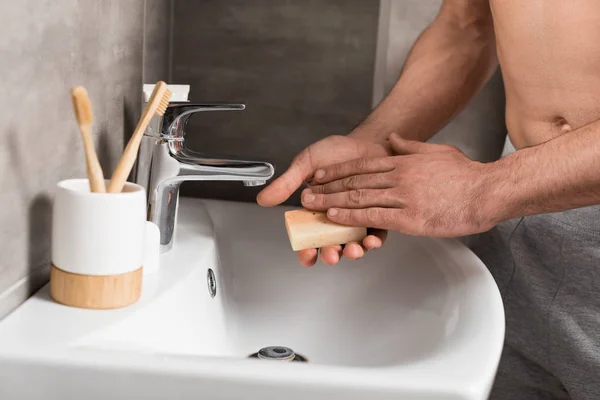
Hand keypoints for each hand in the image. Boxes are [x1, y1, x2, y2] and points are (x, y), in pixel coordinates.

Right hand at [257, 135, 389, 266]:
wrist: (365, 141)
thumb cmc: (335, 153)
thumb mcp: (306, 164)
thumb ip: (287, 183)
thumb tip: (264, 199)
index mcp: (315, 213)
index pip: (307, 240)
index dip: (306, 252)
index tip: (307, 254)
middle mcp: (336, 220)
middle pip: (331, 247)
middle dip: (331, 254)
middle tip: (331, 253)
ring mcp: (356, 220)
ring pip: (353, 245)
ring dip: (353, 251)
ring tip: (353, 249)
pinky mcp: (377, 216)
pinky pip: (377, 234)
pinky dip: (375, 239)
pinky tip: (372, 238)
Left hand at [302, 133, 496, 235]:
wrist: (486, 190)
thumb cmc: (466, 174)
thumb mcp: (437, 151)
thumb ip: (411, 146)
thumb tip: (393, 139)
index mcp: (403, 162)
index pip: (361, 166)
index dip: (336, 170)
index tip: (318, 174)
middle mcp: (398, 177)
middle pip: (353, 181)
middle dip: (326, 187)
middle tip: (305, 192)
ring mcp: (402, 197)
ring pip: (358, 198)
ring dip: (331, 202)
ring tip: (311, 205)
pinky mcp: (409, 218)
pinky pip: (373, 216)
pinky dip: (350, 216)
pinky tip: (335, 217)